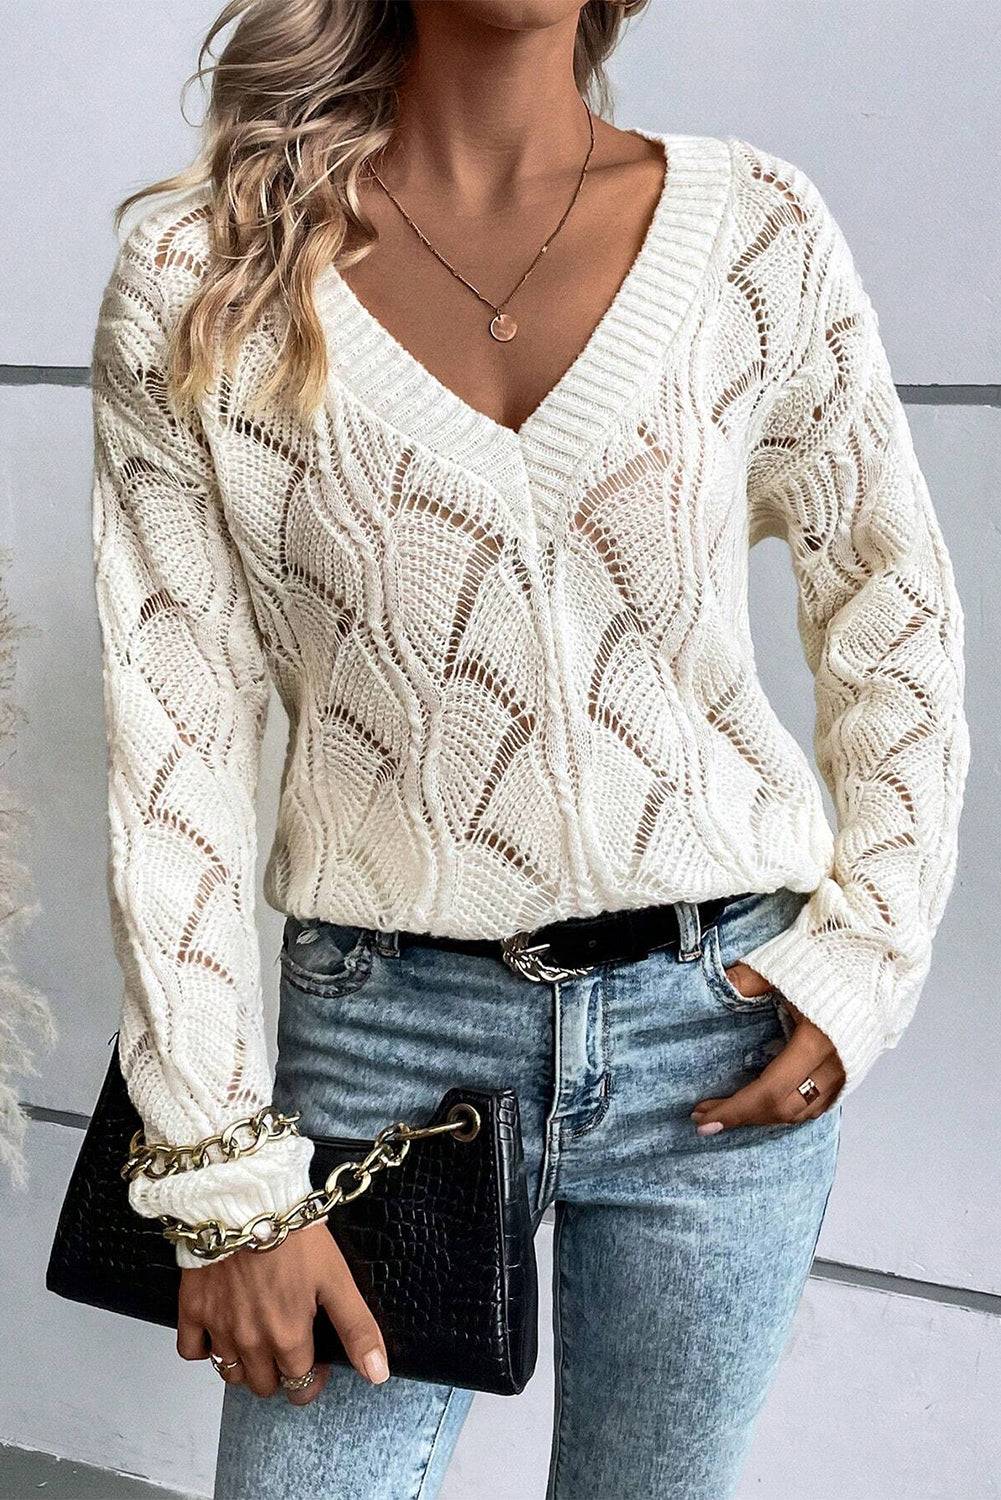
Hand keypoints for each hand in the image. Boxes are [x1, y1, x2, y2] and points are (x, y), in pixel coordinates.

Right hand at [176, 1219, 389, 1402]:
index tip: (315, 1361)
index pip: (300, 1386)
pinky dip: (205, 1348)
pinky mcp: (193, 1310)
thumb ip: (357, 1329)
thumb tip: (377, 1373)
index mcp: (288, 1338)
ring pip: (230, 1374)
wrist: (248, 1201)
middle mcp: (251, 1342)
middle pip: (264, 1385)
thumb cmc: (293, 1235)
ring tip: (258, 1339)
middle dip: (280, 1373)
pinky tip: (222, 1329)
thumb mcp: (337, 1279)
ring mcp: (219, 1328)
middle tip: (288, 1346)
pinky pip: (191, 1351)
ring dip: (245, 1366)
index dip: (312, 1378)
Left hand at [691, 961, 845, 1133]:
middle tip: (705, 1117)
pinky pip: (822, 1102)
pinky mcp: (856, 1067)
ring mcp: (850, 1069)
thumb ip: (745, 980)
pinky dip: (792, 1108)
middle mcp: (836, 1063)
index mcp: (816, 1041)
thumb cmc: (830, 956)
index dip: (735, 1110)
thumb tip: (711, 989)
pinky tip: (770, 1102)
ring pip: (804, 1111)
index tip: (703, 1118)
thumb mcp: (782, 966)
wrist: (879, 954)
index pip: (769, 1091)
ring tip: (733, 1110)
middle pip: (784, 1109)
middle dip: (742, 1117)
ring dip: (765, 1116)